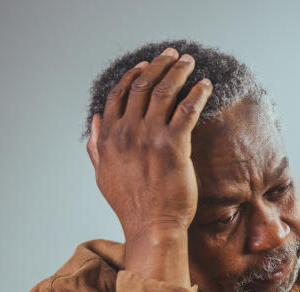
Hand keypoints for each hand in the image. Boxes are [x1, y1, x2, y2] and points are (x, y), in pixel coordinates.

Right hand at [86, 47, 212, 244]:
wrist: (151, 227)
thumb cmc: (132, 206)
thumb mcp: (103, 175)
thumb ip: (96, 146)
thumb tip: (94, 121)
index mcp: (108, 138)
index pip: (118, 95)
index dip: (132, 75)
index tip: (145, 65)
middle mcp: (126, 133)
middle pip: (142, 86)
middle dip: (159, 65)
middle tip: (173, 55)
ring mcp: (149, 138)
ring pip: (163, 92)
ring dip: (178, 71)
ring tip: (190, 62)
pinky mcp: (173, 146)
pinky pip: (187, 110)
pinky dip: (197, 93)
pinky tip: (205, 85)